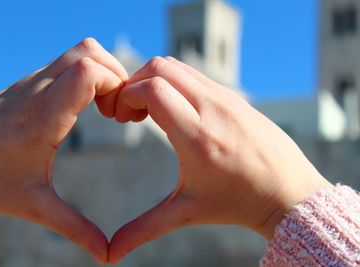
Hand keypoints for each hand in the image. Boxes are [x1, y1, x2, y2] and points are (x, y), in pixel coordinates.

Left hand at [0, 38, 126, 263]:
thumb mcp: (34, 206)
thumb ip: (75, 228)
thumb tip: (106, 256)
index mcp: (43, 118)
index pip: (87, 72)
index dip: (116, 86)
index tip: (118, 116)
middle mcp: (38, 91)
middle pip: (89, 52)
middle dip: (117, 76)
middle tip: (117, 111)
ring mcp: (33, 81)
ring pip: (80, 51)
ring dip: (103, 72)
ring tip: (105, 107)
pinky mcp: (30, 82)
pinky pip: (68, 61)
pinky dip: (88, 74)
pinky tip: (86, 105)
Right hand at [108, 57, 331, 263]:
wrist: (289, 193)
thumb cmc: (237, 204)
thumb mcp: (187, 212)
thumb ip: (144, 229)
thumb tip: (111, 256)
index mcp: (197, 137)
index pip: (153, 89)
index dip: (127, 96)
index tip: (122, 117)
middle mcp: (212, 109)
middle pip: (160, 68)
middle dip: (135, 83)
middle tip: (130, 112)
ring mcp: (227, 98)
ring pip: (178, 66)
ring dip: (155, 80)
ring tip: (151, 110)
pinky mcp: (235, 97)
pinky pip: (197, 76)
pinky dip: (175, 82)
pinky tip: (176, 110)